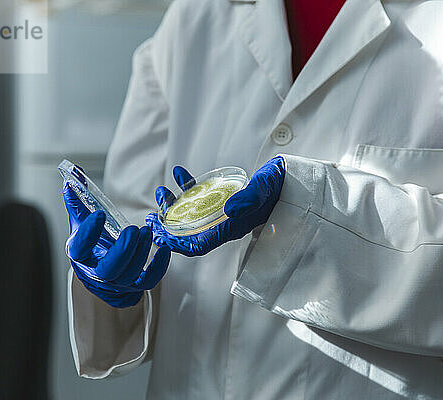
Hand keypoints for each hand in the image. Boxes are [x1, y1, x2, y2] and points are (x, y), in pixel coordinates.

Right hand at [64, 184, 170, 307]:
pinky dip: (159, 266)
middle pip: (108, 269)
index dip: (88, 233)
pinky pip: (149, 280)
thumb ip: (79, 199)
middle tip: (133, 229)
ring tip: (146, 231)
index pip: (80, 247)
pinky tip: (164, 250)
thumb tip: (75, 173)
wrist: (99, 269)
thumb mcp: (82, 221)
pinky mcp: (136, 284)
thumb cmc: (91, 243)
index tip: (99, 214)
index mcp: (80, 254)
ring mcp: (118, 280)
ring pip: (130, 273)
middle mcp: (98, 272)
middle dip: (123, 249)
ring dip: (141, 252)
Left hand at [146, 156, 284, 256]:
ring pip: (192, 214)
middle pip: (190, 232)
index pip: (198, 245)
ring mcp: (223, 211)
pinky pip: (202, 195)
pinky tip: (179, 172)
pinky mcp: (225, 198)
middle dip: (167, 226)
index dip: (176, 244)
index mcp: (231, 227)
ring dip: (173, 204)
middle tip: (149, 215)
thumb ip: (250, 198)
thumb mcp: (266, 189)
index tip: (157, 235)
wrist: (293, 179)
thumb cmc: (281, 185)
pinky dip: (187, 185)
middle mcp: (224, 222)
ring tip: (161, 191)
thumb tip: (230, 208)